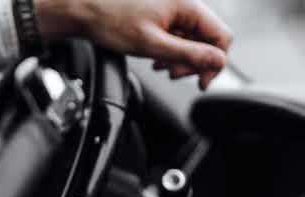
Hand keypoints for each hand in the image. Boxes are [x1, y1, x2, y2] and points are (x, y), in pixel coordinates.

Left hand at [34, 0, 233, 89]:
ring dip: (181, 58)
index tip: (200, 81)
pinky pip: (178, 35)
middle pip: (208, 39)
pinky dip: (171, 51)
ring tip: (162, 67)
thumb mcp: (152, 44)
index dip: (214, 63)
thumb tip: (218, 62)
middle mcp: (184, 4)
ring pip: (193, 39)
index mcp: (186, 5)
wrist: (83, 8)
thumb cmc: (110, 20)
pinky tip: (157, 59)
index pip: (221, 36)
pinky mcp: (163, 15)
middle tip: (174, 75)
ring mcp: (173, 9)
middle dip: (195, 62)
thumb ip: (188, 54)